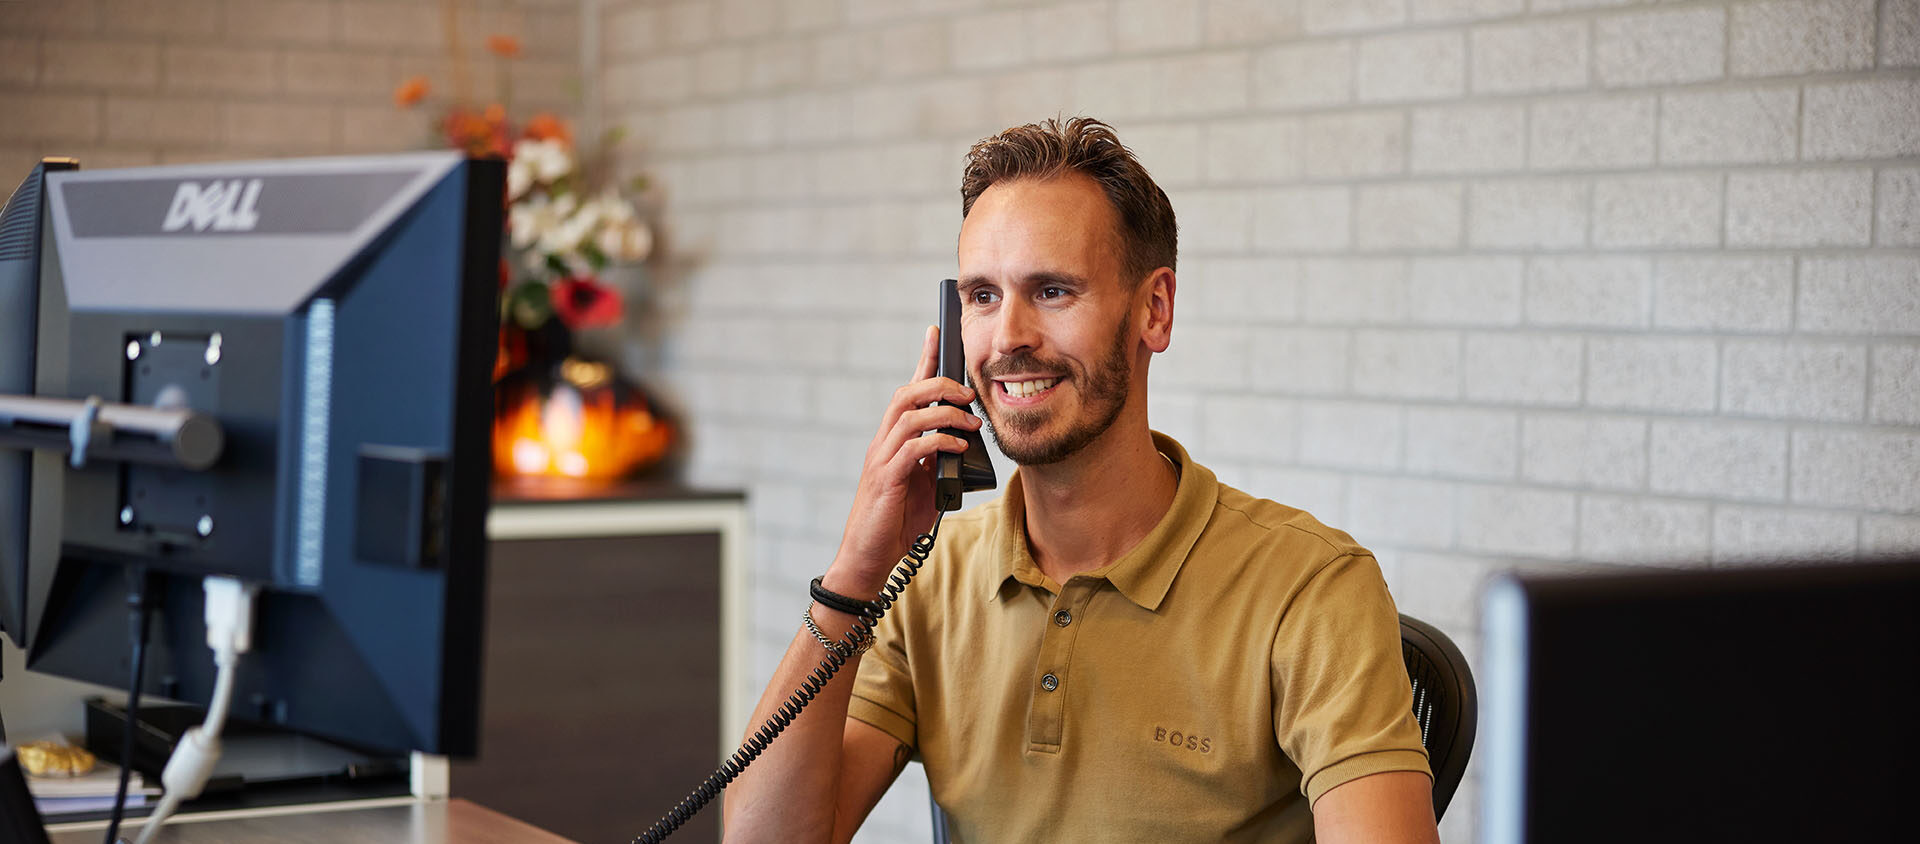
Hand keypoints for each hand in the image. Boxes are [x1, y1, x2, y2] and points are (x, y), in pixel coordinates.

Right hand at [823, 325, 979, 599]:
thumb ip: (940, 463)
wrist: (868, 558)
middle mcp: (883, 442)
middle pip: (907, 393)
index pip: (908, 390)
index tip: (937, 331)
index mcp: (893, 440)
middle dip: (940, 383)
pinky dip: (939, 442)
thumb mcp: (926, 487)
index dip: (922, 359)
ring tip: (970, 423)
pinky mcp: (885, 479)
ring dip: (945, 412)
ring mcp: (881, 459)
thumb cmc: (896, 523)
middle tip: (969, 392)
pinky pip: (913, 448)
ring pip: (909, 414)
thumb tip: (967, 447)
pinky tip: (957, 449)